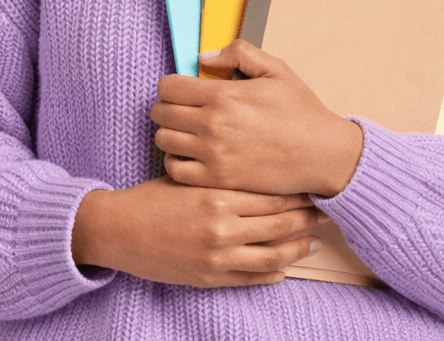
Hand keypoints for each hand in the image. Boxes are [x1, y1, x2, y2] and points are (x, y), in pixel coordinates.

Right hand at [70, 176, 323, 286]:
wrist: (117, 230)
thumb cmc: (152, 197)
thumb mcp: (189, 178)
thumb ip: (221, 175)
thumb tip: (255, 166)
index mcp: (218, 196)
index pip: (272, 195)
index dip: (297, 193)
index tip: (313, 188)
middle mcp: (223, 227)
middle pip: (279, 224)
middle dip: (306, 218)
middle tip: (325, 212)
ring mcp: (217, 256)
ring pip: (272, 254)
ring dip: (297, 248)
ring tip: (313, 241)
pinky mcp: (209, 277)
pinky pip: (250, 278)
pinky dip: (272, 274)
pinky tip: (284, 269)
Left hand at [150, 39, 364, 197]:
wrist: (321, 154)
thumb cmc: (300, 112)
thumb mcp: (276, 69)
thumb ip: (238, 54)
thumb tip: (205, 58)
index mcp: (224, 96)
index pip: (168, 87)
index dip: (171, 85)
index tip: (182, 89)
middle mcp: (213, 125)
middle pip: (161, 113)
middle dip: (167, 107)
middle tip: (182, 109)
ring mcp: (213, 155)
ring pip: (163, 140)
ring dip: (170, 132)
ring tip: (185, 131)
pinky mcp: (218, 179)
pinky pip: (175, 169)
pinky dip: (175, 160)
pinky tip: (188, 154)